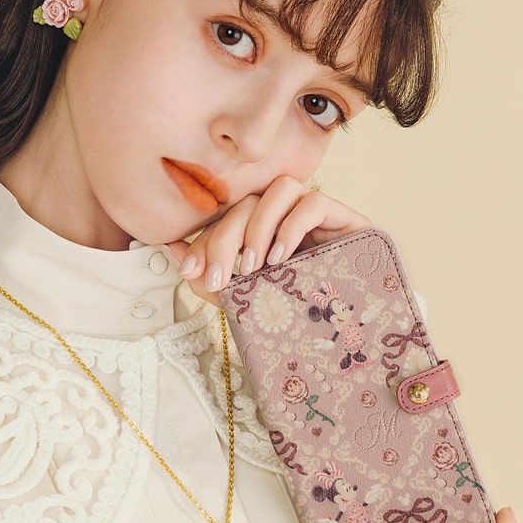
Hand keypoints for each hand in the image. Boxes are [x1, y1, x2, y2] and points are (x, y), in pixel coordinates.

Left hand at [163, 175, 372, 307]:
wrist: (352, 333)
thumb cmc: (299, 315)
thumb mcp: (247, 298)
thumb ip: (210, 276)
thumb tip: (170, 248)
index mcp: (265, 227)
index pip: (230, 217)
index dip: (205, 240)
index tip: (190, 271)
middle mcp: (289, 214)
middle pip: (249, 202)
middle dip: (226, 238)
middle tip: (222, 277)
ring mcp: (319, 214)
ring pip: (282, 188)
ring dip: (259, 226)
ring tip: (254, 267)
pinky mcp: (347, 218)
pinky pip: (315, 202)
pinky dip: (291, 227)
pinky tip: (281, 259)